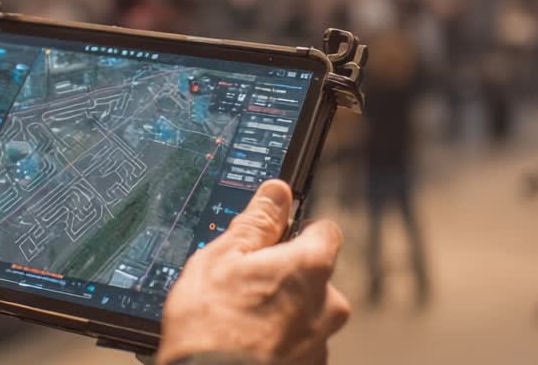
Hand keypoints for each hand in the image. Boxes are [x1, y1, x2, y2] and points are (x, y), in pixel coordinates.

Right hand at [157, 180, 350, 364]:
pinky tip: (249, 343)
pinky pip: (300, 344)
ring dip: (283, 312)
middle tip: (247, 285)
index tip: (277, 238)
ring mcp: (320, 342)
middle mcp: (327, 305)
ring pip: (307, 313)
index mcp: (310, 268)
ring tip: (242, 320)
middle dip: (287, 278)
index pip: (326, 231)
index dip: (299, 231)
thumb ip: (256, 222)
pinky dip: (280, 341)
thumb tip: (276, 193)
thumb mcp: (221, 259)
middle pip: (315, 277)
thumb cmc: (210, 327)